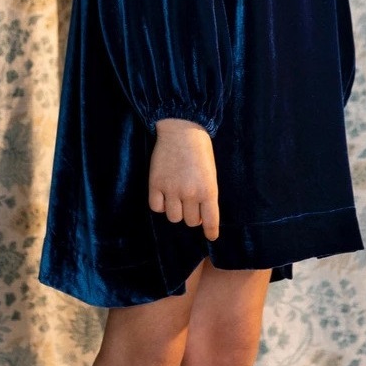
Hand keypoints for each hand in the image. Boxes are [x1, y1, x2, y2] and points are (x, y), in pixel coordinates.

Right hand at [148, 118, 219, 240]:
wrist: (182, 129)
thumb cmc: (200, 150)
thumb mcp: (211, 173)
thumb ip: (207, 193)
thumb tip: (201, 214)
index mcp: (208, 190)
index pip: (210, 220)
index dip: (210, 231)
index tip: (210, 236)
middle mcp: (190, 193)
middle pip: (190, 221)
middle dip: (192, 216)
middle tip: (190, 204)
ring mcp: (171, 189)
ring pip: (173, 217)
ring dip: (175, 211)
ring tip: (176, 198)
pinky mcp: (155, 184)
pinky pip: (156, 207)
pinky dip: (160, 205)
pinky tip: (163, 194)